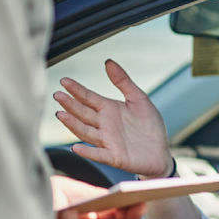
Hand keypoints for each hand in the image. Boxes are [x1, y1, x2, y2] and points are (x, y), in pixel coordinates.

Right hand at [53, 59, 173, 178]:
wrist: (161, 152)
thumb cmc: (149, 126)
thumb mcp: (139, 99)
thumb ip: (124, 81)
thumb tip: (108, 61)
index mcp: (109, 109)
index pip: (88, 98)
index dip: (76, 90)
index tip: (64, 81)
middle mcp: (104, 125)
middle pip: (83, 113)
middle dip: (70, 104)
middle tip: (58, 95)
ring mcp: (107, 141)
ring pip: (86, 132)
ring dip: (73, 124)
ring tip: (61, 115)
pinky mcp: (114, 157)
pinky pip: (99, 154)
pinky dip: (88, 152)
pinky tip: (76, 147)